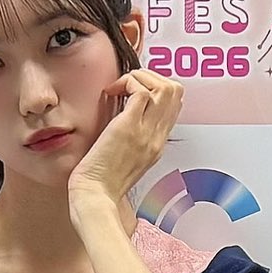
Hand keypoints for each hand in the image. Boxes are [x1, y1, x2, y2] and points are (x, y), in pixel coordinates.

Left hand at [69, 68, 184, 224]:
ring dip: (141, 77)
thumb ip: (133, 136)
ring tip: (120, 86)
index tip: (134, 90)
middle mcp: (157, 136)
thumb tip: (124, 110)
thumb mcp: (127, 157)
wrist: (95, 196)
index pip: (174, 105)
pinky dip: (126, 83)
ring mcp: (146, 132)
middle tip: (129, 84)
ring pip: (164, 87)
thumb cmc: (102, 180)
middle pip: (176, 92)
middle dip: (152, 76)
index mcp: (157, 143)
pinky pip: (140, 91)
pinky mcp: (129, 127)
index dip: (157, 87)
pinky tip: (111, 92)